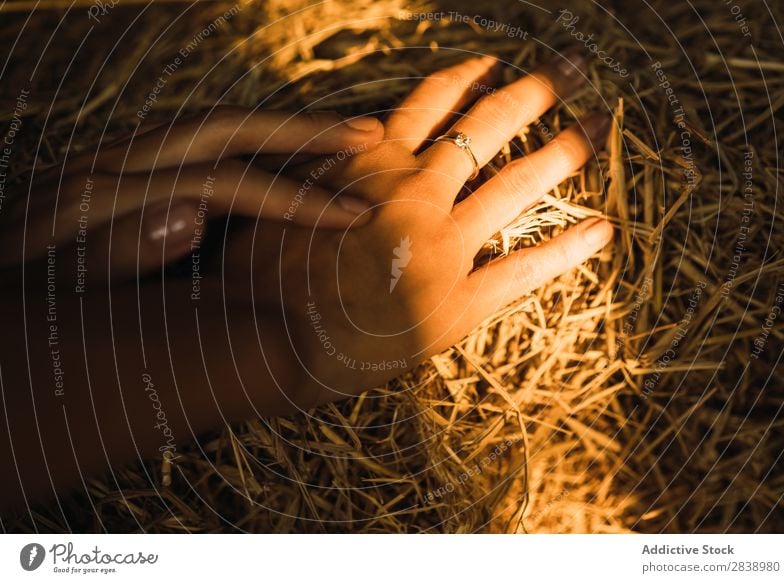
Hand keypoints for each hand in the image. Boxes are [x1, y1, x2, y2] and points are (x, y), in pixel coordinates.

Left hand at [0, 106, 382, 282]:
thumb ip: (115, 252)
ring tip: (339, 137)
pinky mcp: (114, 174)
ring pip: (214, 130)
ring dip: (279, 129)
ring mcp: (113, 163)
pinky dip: (248, 148)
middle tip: (370, 134)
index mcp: (104, 192)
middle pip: (225, 129)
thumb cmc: (12, 302)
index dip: (293, 196)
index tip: (353, 215)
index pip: (222, 181)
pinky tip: (278, 161)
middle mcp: (113, 163)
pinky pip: (196, 149)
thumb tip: (191, 211)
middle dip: (302, 130)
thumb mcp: (50, 291)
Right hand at [220, 51, 613, 405]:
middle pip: (488, 127)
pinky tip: (603, 230)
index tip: (494, 62)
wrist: (267, 344)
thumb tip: (352, 137)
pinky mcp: (457, 304)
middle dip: (536, 90)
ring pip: (515, 185)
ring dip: (563, 151)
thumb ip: (324, 165)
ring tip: (598, 126)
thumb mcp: (281, 197)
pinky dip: (567, 250)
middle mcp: (414, 193)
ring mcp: (441, 247)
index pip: (432, 103)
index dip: (468, 77)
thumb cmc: (262, 275)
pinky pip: (523, 270)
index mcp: (372, 165)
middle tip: (574, 67)